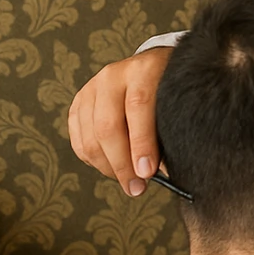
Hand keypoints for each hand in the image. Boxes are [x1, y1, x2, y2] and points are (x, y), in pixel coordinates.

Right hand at [66, 46, 172, 196]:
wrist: (151, 67)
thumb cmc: (168, 91)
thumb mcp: (176, 102)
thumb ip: (169, 130)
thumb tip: (166, 173)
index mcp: (142, 70)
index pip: (138, 106)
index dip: (142, 143)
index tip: (147, 172)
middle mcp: (112, 76)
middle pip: (108, 126)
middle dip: (122, 164)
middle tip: (136, 187)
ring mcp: (91, 88)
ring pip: (90, 138)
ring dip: (107, 168)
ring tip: (127, 181)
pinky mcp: (78, 103)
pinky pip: (78, 140)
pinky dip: (93, 160)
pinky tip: (111, 168)